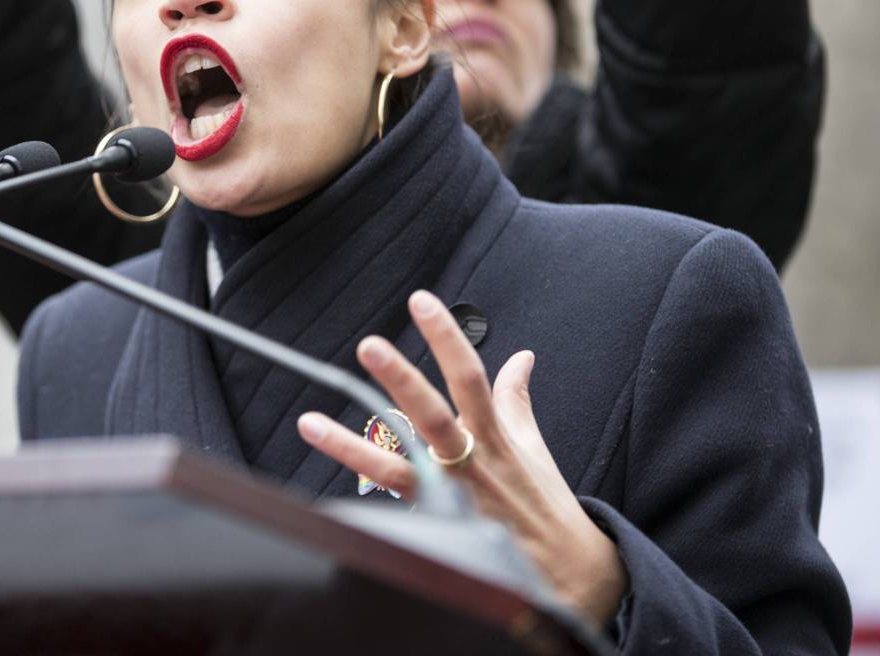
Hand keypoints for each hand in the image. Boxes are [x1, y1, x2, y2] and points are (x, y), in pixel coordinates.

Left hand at [296, 290, 627, 628]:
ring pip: (397, 470)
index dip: (446, 338)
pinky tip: (329, 495)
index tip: (421, 301)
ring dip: (350, 447)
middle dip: (402, 380)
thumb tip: (521, 356)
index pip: (471, 376)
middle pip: (433, 415)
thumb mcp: (534, 447)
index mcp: (496, 436)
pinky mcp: (438, 533)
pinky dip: (365, 505)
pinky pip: (394, 514)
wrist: (570, 578)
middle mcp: (471, 464)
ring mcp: (451, 500)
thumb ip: (515, 400)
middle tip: (369, 346)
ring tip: (309, 423)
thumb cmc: (545, 507)